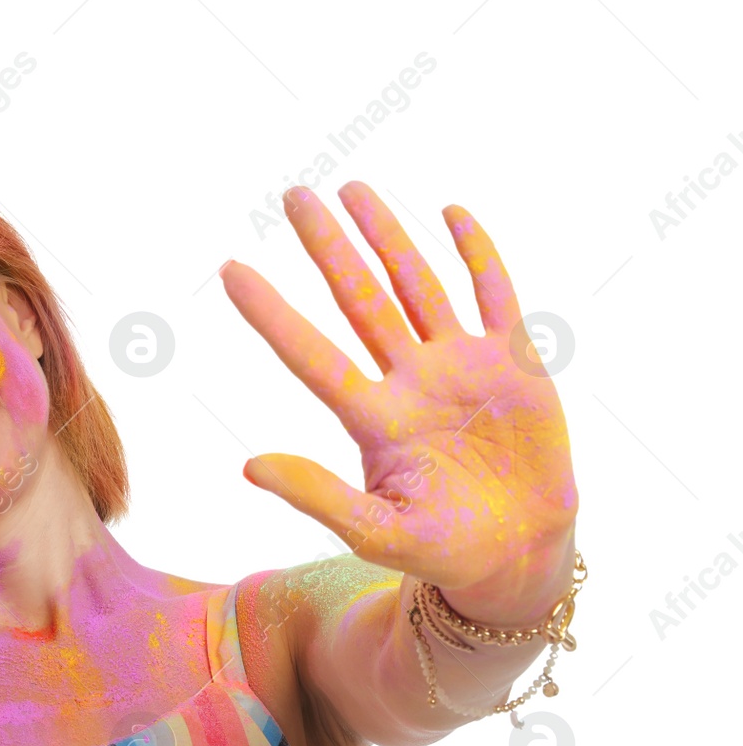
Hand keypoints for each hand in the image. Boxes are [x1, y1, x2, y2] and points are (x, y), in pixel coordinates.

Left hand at [219, 182, 578, 601]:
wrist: (516, 556)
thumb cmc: (441, 549)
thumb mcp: (376, 531)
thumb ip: (317, 496)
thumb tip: (247, 465)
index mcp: (373, 419)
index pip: (311, 354)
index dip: (271, 313)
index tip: (228, 269)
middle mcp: (409, 381)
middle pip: (360, 301)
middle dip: (329, 248)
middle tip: (294, 196)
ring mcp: (461, 366)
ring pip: (417, 286)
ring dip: (388, 237)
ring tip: (354, 190)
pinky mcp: (514, 363)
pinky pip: (494, 295)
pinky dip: (477, 254)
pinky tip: (451, 214)